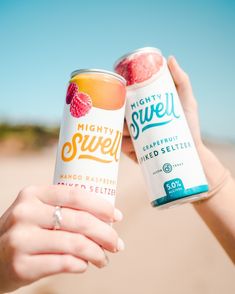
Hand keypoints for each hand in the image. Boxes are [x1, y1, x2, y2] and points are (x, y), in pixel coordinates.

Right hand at [0, 186, 123, 292]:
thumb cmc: (24, 231)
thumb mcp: (36, 211)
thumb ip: (63, 209)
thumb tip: (105, 218)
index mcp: (33, 194)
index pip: (75, 195)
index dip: (101, 205)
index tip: (117, 216)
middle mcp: (26, 213)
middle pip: (80, 220)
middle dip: (106, 233)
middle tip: (117, 243)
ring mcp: (22, 239)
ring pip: (75, 244)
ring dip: (96, 253)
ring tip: (103, 258)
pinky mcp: (21, 264)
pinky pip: (63, 263)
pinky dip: (80, 265)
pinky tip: (84, 265)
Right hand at [122, 56, 225, 188]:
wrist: (190, 155)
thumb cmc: (189, 127)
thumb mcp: (187, 102)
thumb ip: (181, 81)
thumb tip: (169, 59)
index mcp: (143, 109)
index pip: (125, 98)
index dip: (117, 92)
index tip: (116, 88)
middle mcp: (135, 122)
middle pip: (117, 114)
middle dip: (114, 112)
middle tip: (123, 112)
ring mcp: (133, 138)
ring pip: (116, 131)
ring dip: (117, 129)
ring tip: (127, 130)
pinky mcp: (133, 153)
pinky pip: (121, 148)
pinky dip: (121, 145)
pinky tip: (127, 144)